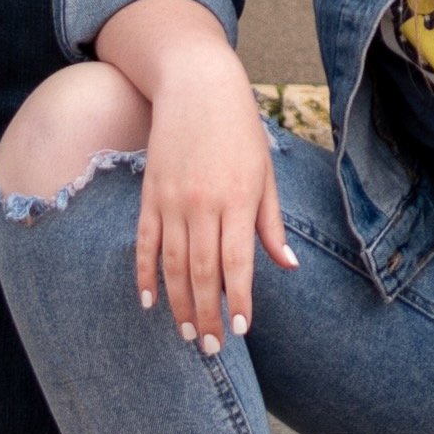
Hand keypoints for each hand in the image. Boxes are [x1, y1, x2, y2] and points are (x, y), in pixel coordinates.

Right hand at [124, 29, 298, 351]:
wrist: (197, 86)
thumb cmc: (239, 130)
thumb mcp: (265, 173)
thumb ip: (271, 223)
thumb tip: (288, 266)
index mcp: (238, 198)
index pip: (238, 262)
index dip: (240, 300)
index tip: (242, 330)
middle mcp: (203, 204)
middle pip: (203, 272)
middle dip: (208, 313)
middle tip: (212, 348)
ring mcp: (172, 200)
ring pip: (173, 264)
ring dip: (179, 303)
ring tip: (186, 334)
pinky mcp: (149, 195)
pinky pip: (145, 244)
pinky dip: (145, 275)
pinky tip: (149, 302)